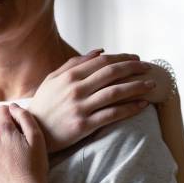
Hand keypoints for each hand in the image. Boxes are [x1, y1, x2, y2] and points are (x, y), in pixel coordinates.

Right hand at [27, 50, 160, 151]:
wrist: (32, 131)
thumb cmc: (44, 104)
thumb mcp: (53, 79)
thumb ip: (75, 63)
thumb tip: (100, 51)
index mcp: (69, 76)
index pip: (102, 61)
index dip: (122, 58)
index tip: (137, 58)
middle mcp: (76, 89)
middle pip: (111, 73)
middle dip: (133, 68)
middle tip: (148, 67)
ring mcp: (80, 107)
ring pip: (115, 93)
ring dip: (136, 86)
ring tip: (151, 84)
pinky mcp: (83, 125)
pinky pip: (112, 114)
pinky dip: (129, 108)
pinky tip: (142, 105)